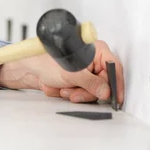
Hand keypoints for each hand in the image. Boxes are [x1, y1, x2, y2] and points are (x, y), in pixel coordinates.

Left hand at [0, 40, 123, 104]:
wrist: (32, 69)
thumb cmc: (48, 63)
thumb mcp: (73, 74)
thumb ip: (92, 83)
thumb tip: (107, 92)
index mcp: (96, 50)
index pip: (114, 67)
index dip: (117, 84)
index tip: (116, 99)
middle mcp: (94, 59)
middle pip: (103, 83)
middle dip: (87, 92)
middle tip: (74, 94)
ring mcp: (87, 70)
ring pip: (93, 91)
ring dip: (77, 93)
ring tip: (63, 88)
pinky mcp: (80, 80)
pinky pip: (84, 92)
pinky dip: (73, 93)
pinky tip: (60, 89)